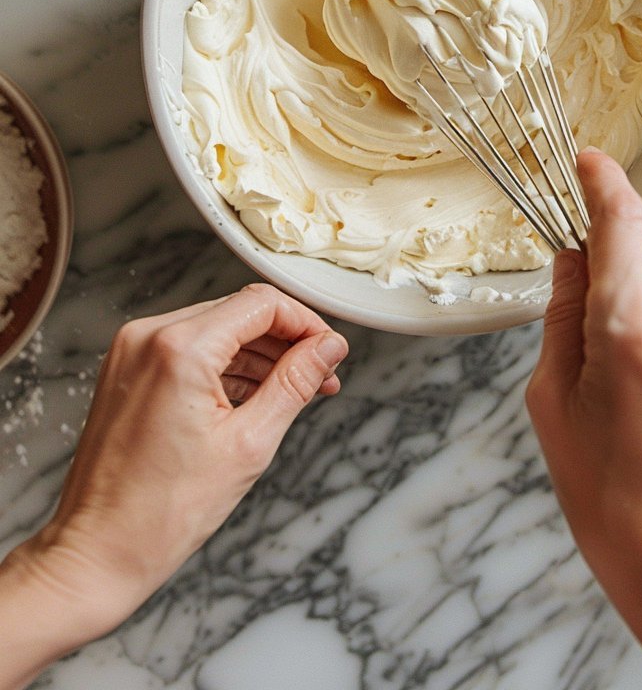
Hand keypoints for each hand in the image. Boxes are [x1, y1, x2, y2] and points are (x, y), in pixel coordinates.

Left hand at [0, 285, 347, 687]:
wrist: (97, 552)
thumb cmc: (161, 514)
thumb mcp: (249, 444)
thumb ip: (295, 384)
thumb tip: (328, 349)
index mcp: (179, 349)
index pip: (261, 304)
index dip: (305, 323)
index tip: (330, 350)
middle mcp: (149, 337)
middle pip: (238, 312)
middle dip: (285, 341)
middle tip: (320, 375)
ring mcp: (132, 351)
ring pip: (216, 329)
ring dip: (258, 355)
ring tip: (294, 391)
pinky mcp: (127, 370)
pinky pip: (189, 349)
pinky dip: (225, 366)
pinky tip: (255, 396)